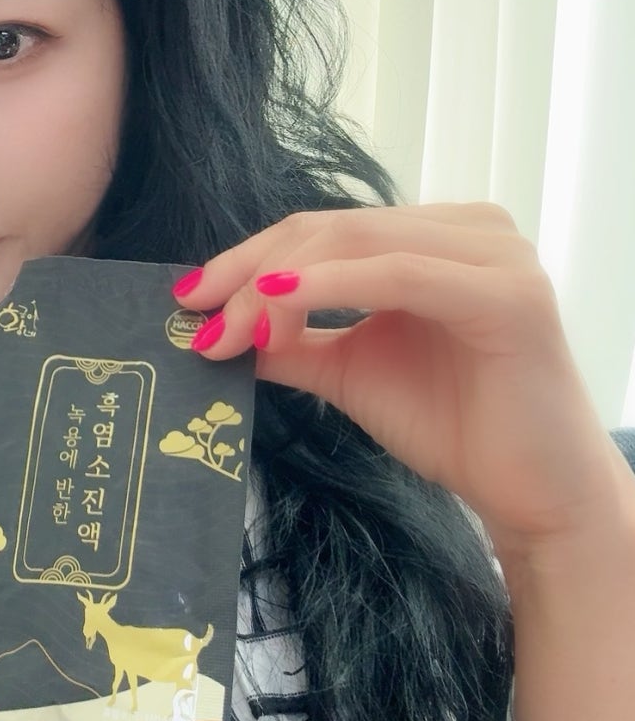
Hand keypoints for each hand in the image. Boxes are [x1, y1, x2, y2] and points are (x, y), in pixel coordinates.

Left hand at [174, 203, 624, 549]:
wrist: (530, 493)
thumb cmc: (452, 427)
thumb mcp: (351, 371)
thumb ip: (293, 342)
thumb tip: (221, 330)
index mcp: (435, 238)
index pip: (324, 228)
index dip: (249, 258)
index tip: (190, 299)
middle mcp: (469, 230)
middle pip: (332, 228)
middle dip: (252, 273)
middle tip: (200, 319)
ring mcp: (495, 254)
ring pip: (357, 242)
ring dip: (278, 282)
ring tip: (229, 330)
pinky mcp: (509, 293)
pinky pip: (400, 274)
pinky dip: (331, 285)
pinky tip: (277, 304)